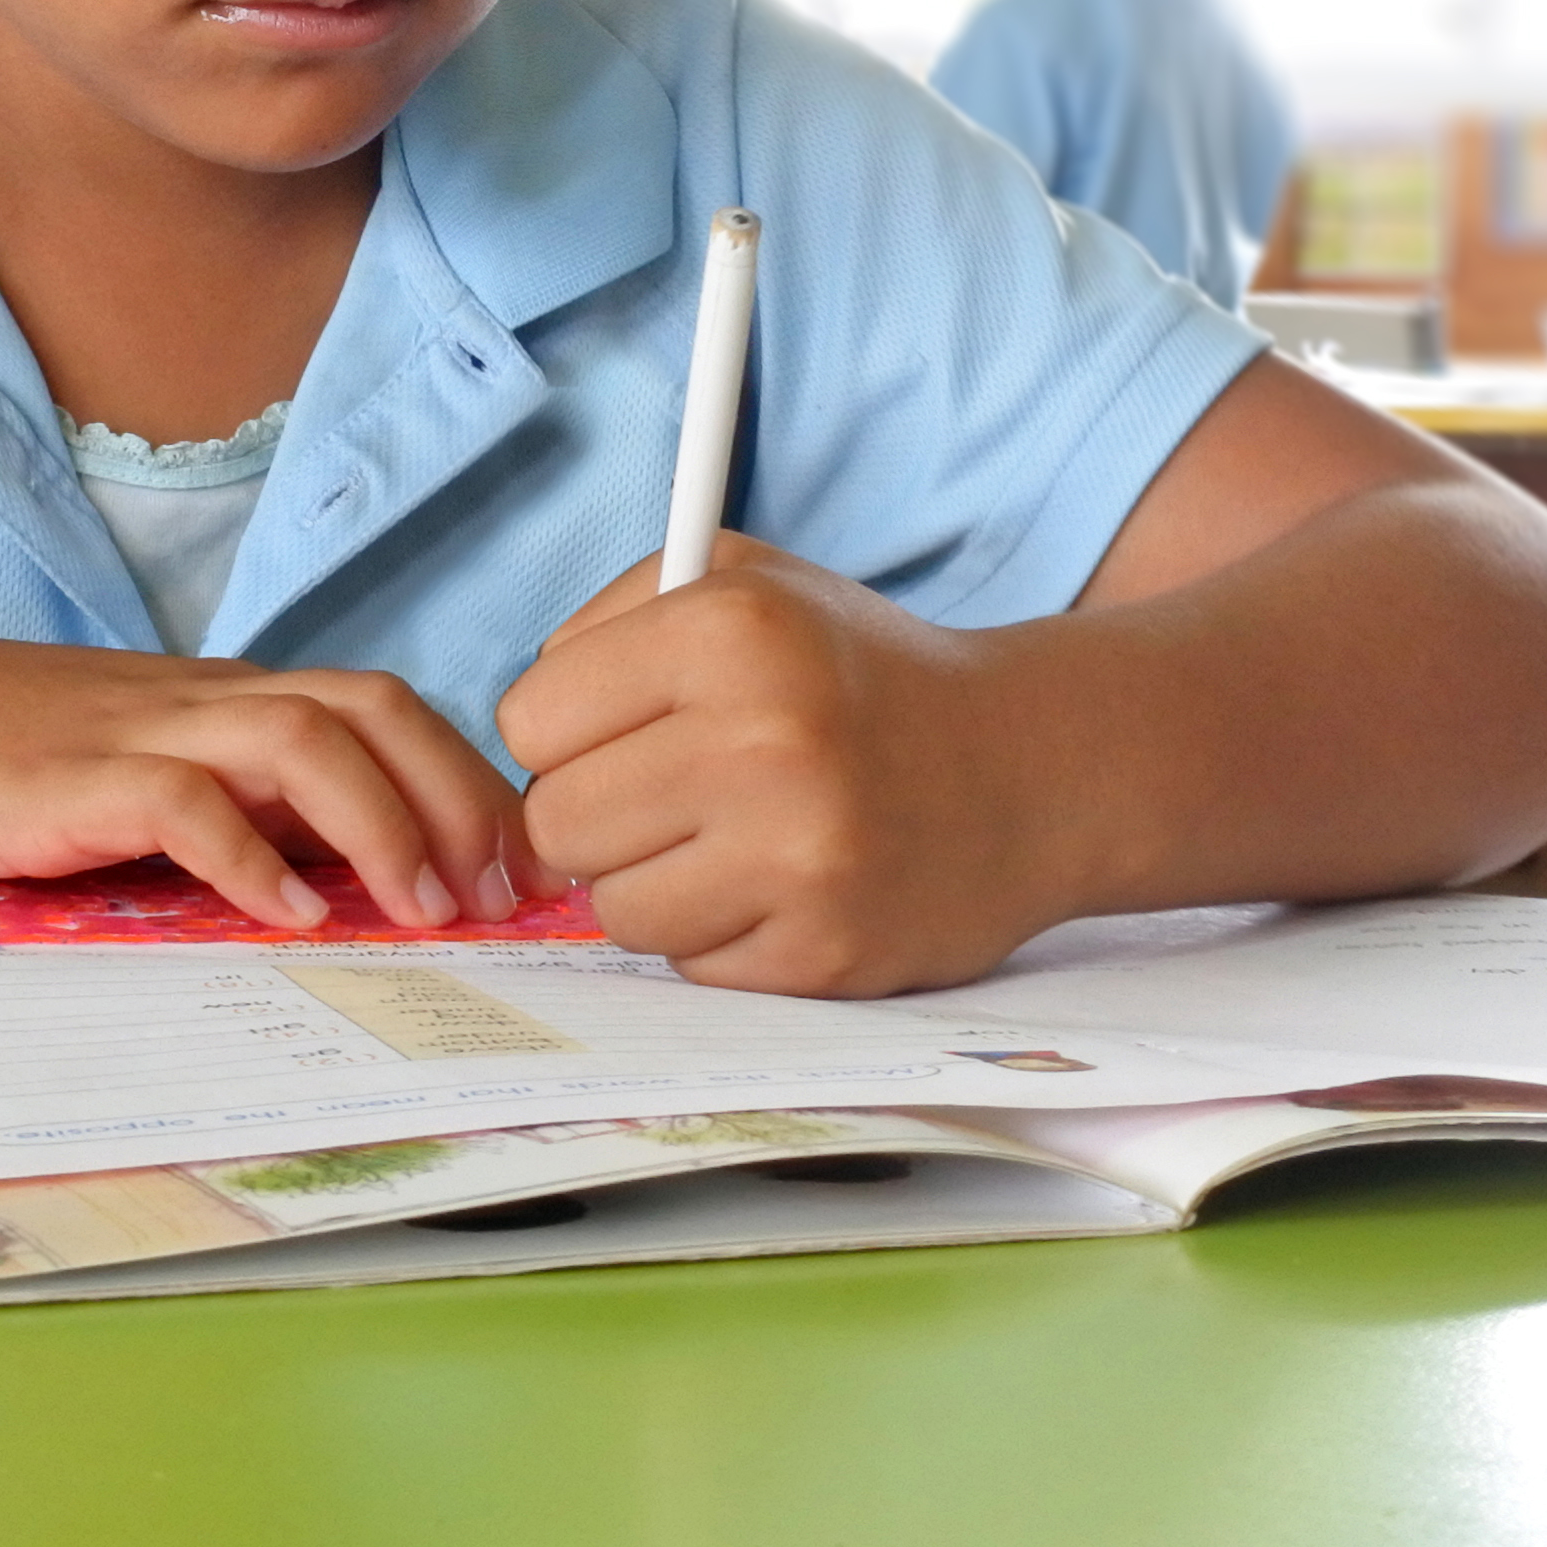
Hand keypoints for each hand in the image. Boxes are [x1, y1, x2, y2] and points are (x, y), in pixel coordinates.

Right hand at [0, 628, 533, 935]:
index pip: (378, 708)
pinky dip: (251, 857)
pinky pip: (184, 801)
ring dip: (382, 822)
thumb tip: (331, 881)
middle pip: (370, 705)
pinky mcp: (68, 781)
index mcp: (214, 702)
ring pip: (302, 736)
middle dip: (456, 794)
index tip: (517, 865)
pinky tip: (290, 916)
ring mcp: (134, 731)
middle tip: (501, 892)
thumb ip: (217, 812)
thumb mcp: (120, 782)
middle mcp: (193, 700)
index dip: (464, 777)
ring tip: (426, 909)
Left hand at [497, 536, 1058, 995]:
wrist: (1027, 768)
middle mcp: (766, 741)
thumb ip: (611, 623)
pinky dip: (722, 933)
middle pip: (560, 824)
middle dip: (601, 813)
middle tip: (675, 793)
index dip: (568, 730)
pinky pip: (692, 964)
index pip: (532, 719)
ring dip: (656, 882)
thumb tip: (519, 726)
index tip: (625, 729)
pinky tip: (786, 884)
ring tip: (734, 837)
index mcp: (732, 632)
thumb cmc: (855, 674)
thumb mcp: (746, 583)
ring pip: (615, 908)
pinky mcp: (826, 953)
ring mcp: (800, 858)